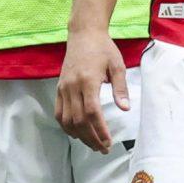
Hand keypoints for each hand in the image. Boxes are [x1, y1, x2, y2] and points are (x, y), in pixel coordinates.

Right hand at [56, 30, 128, 152]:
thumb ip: (121, 88)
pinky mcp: (59, 87)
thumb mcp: (117, 66)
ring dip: (79, 135)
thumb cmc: (103, 48)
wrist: (83, 34)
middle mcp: (72, 86)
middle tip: (103, 148)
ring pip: (66, 119)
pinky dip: (66, 126)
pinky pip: (58, 112)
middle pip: (78, 120)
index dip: (99, 130)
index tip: (108, 142)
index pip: (91, 112)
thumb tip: (125, 108)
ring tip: (92, 144)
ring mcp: (63, 87)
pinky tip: (77, 133)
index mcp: (87, 80)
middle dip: (91, 138)